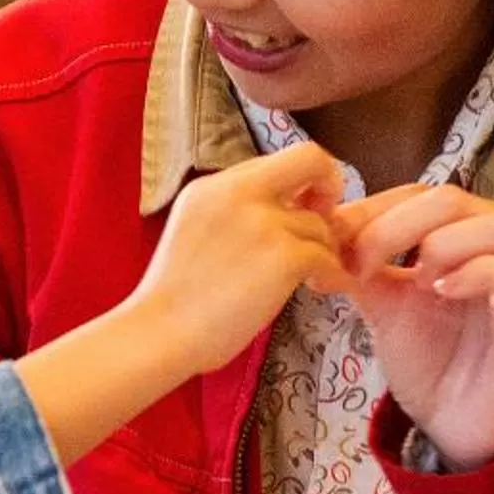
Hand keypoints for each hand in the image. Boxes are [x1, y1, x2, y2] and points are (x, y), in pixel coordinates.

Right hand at [129, 145, 348, 378]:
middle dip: (331, 185)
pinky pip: (327, 257)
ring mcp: (264, 224)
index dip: (299, 181)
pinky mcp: (284, 259)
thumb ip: (231, 210)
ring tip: (311, 275)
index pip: (276, 161)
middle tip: (325, 224)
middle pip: (311, 159)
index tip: (301, 209)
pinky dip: (332, 273)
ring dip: (324, 249)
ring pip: (321, 224)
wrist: (160, 333)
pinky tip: (321, 287)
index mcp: (214, 185)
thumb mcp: (193, 228)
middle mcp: (239, 193)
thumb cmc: (173, 297)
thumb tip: (279, 209)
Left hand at [331, 184, 493, 470]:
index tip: (332, 235)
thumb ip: (361, 266)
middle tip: (362, 262)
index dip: (374, 208)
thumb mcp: (383, 306)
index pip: (421, 194)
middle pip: (454, 199)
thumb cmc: (428, 360)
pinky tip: (445, 292)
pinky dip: (483, 273)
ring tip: (417, 280)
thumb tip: (322, 231)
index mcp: (460, 231)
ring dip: (447, 244)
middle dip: (396, 225)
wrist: (452, 424)